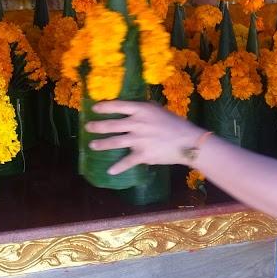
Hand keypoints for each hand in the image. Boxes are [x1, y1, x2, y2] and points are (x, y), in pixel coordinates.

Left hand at [86, 100, 206, 174]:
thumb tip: (130, 106)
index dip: (104, 107)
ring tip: (92, 145)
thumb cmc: (174, 123)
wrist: (188, 141)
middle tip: (88, 127)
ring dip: (102, 144)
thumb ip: (143, 108)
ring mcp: (139, 140)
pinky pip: (127, 161)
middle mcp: (137, 123)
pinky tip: (110, 171)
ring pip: (115, 142)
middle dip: (97, 126)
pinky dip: (118, 167)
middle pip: (112, 125)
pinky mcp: (143, 155)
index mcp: (141, 109)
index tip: (94, 108)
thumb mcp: (158, 110)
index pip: (118, 106)